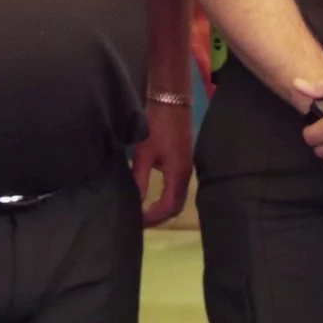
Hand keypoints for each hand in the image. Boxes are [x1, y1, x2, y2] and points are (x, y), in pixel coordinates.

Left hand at [136, 101, 195, 225]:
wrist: (172, 100)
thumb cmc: (157, 125)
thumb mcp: (144, 153)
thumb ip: (139, 179)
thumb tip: (134, 202)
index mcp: (178, 174)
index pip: (167, 207)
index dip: (152, 218)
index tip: (136, 222)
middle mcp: (186, 175)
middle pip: (176, 207)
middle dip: (159, 218)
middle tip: (140, 223)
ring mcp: (187, 168)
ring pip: (178, 199)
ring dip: (163, 209)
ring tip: (145, 214)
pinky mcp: (184, 162)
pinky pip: (177, 189)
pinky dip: (166, 198)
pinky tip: (153, 198)